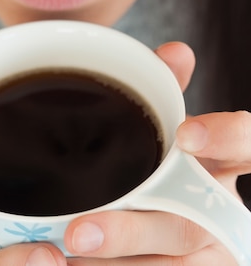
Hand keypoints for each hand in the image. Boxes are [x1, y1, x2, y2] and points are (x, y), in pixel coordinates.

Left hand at [63, 41, 250, 264]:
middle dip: (132, 230)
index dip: (226, 138)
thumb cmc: (169, 159)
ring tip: (62, 255)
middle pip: (188, 226)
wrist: (177, 208)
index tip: (184, 134)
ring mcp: (210, 253)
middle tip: (79, 230)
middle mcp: (222, 212)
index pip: (247, 144)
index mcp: (224, 164)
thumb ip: (167, 89)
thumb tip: (176, 51)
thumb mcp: (167, 124)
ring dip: (114, 265)